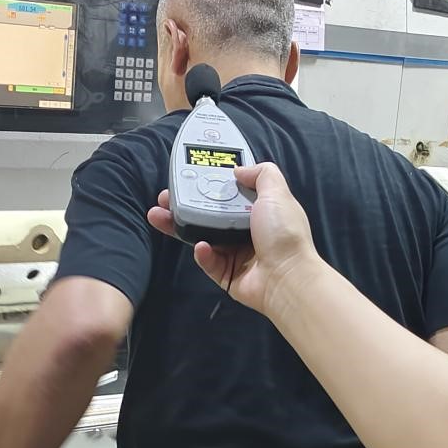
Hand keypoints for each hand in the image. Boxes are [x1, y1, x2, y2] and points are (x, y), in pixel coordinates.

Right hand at [147, 162, 318, 315]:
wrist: (288, 278)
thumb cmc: (284, 234)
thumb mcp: (277, 193)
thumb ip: (261, 174)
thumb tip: (239, 169)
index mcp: (259, 211)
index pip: (228, 193)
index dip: (208, 184)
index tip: (188, 177)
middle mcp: (246, 231)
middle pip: (209, 214)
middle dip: (185, 204)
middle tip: (165, 198)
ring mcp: (236, 254)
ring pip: (202, 236)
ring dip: (180, 227)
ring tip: (159, 216)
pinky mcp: (227, 275)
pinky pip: (208, 261)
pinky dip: (202, 254)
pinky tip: (200, 246)